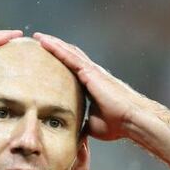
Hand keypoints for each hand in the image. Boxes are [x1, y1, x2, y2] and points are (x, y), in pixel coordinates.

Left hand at [33, 32, 148, 140]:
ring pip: (68, 52)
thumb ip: (81, 123)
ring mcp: (91, 71)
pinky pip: (69, 56)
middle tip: (38, 41)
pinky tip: (44, 42)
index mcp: (90, 84)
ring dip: (52, 43)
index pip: (71, 69)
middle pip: (69, 56)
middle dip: (54, 47)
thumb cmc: (117, 124)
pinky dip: (56, 48)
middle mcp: (91, 74)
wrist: (131, 120)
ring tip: (38, 37)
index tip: (45, 58)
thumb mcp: (92, 124)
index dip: (59, 61)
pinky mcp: (90, 72)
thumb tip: (72, 132)